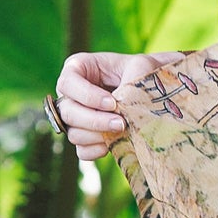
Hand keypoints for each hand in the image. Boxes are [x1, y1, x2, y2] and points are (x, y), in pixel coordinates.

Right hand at [55, 50, 184, 160]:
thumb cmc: (141, 71)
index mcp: (77, 68)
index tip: (112, 103)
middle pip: (67, 112)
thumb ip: (130, 82)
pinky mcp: (86, 136)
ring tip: (122, 131)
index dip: (87, 96)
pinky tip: (113, 144)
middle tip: (121, 123)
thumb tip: (122, 110)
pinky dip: (96, 150)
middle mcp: (71, 94)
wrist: (150, 89)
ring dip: (98, 136)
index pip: (67, 84)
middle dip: (95, 121)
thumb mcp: (139, 67)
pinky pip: (82, 150)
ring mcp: (76, 117)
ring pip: (73, 133)